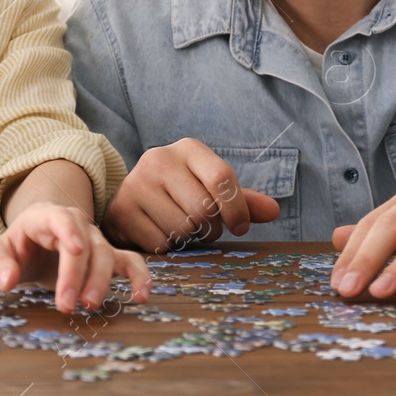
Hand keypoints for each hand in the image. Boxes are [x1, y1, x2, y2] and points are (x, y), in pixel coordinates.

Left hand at [0, 202, 151, 313]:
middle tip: (67, 305)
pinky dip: (139, 276)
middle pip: (85, 244)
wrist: (35, 246)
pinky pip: (130, 262)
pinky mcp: (108, 257)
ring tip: (89, 306)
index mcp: (45, 217)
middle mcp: (76, 225)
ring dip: (100, 281)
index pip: (60, 217)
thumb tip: (7, 281)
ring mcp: (94, 240)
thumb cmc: (17, 249)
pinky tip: (141, 296)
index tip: (75, 250)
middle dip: (78, 275)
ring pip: (107, 254)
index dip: (70, 231)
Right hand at [103, 138, 280, 253]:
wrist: (131, 197)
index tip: (240, 227)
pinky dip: (167, 247)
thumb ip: (242, 200)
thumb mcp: (211, 189)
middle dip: (211, 228)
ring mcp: (136, 183)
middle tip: (204, 228)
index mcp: (188, 148)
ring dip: (189, 239)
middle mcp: (159, 159)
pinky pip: (160, 243)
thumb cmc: (181, 192)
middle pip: (203, 209)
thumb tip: (273, 210)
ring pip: (182, 229)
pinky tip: (160, 232)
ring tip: (181, 227)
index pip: (222, 178)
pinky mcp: (122, 209)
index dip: (237, 210)